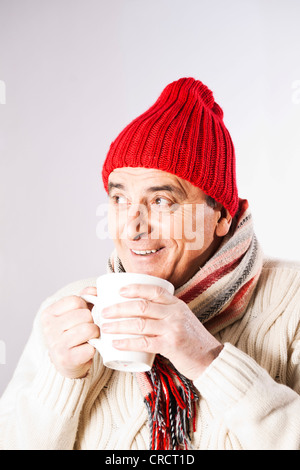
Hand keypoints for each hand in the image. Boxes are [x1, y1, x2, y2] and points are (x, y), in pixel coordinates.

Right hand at [41, 287, 99, 378]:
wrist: (66, 363)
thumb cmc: (71, 333)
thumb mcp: (73, 313)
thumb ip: (84, 297)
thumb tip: (95, 290)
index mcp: (48, 314)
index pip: (76, 300)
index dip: (85, 307)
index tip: (81, 315)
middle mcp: (49, 328)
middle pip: (85, 315)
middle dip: (91, 321)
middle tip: (86, 329)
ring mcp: (57, 344)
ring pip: (89, 329)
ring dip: (95, 334)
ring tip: (89, 338)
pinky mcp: (67, 359)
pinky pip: (91, 347)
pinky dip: (93, 348)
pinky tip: (86, 349)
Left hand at [101, 283, 222, 380]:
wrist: (210, 359)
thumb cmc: (191, 340)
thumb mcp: (181, 319)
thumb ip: (164, 313)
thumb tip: (136, 310)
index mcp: (176, 304)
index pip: (153, 290)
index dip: (134, 288)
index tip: (118, 291)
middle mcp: (175, 313)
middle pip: (142, 305)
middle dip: (119, 308)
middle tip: (104, 312)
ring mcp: (173, 328)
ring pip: (140, 323)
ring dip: (119, 325)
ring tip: (105, 327)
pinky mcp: (171, 345)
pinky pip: (144, 342)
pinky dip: (128, 342)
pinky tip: (116, 343)